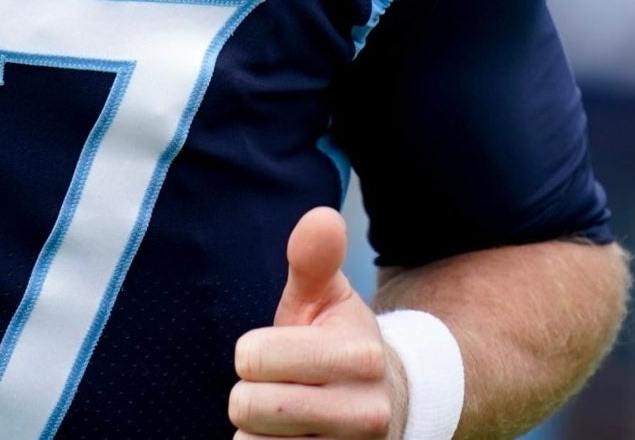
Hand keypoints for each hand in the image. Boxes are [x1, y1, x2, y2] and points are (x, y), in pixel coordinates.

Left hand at [230, 207, 407, 437]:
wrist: (387, 405)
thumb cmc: (337, 343)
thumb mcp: (328, 299)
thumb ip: (314, 260)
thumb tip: (321, 217)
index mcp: (359, 355)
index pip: (252, 357)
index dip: (254, 352)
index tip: (280, 352)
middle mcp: (363, 411)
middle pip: (247, 406)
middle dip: (251, 392)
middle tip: (283, 385)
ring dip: (257, 430)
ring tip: (289, 415)